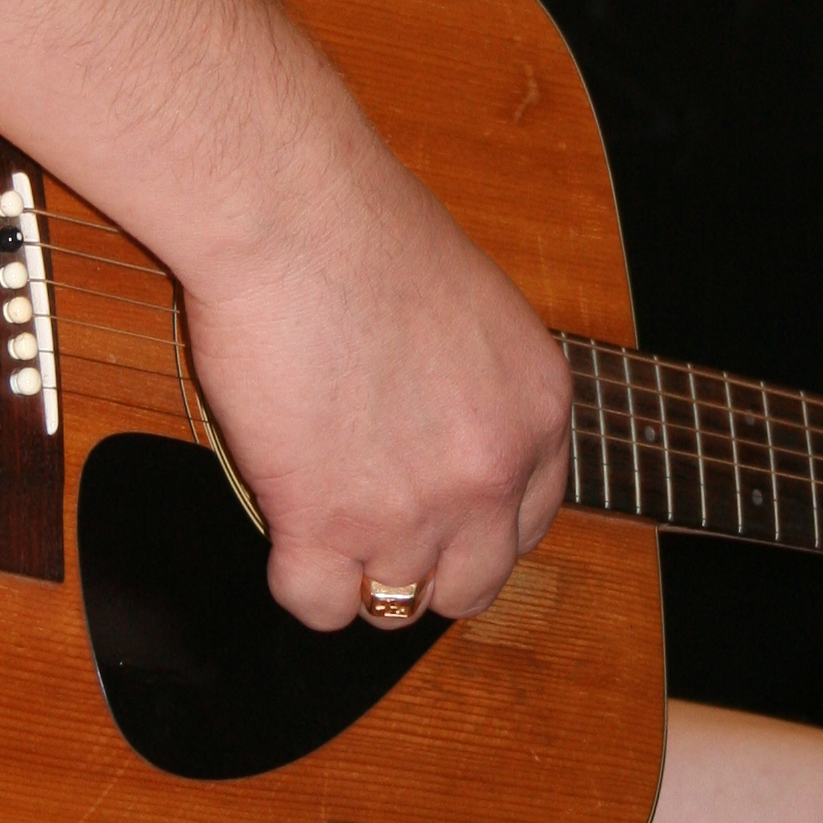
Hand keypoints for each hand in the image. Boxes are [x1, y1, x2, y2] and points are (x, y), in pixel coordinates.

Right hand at [177, 106, 574, 634]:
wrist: (296, 216)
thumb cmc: (365, 229)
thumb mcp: (474, 312)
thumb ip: (474, 389)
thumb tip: (437, 431)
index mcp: (538, 414)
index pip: (530, 522)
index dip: (477, 527)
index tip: (438, 514)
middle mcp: (492, 473)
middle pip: (475, 584)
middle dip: (428, 565)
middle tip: (376, 526)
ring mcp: (415, 509)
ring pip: (400, 606)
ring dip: (361, 574)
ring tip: (323, 525)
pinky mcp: (329, 525)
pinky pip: (318, 606)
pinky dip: (298, 581)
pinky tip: (284, 532)